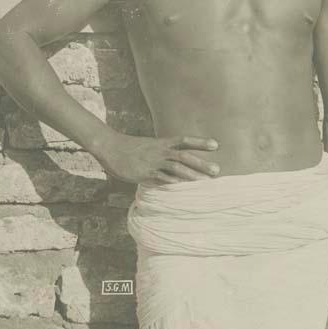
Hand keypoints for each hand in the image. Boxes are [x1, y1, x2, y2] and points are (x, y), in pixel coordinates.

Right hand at [100, 133, 220, 184]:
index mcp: (162, 143)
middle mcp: (160, 151)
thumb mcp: (149, 146)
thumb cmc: (129, 148)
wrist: (110, 146)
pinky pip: (161, 178)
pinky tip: (183, 188)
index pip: (185, 140)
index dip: (200, 142)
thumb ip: (161, 152)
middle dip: (202, 163)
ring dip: (192, 174)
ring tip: (205, 182)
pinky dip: (173, 182)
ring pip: (176, 167)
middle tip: (217, 170)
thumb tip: (172, 160)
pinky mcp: (145, 173)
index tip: (216, 145)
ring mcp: (153, 162)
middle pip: (185, 156)